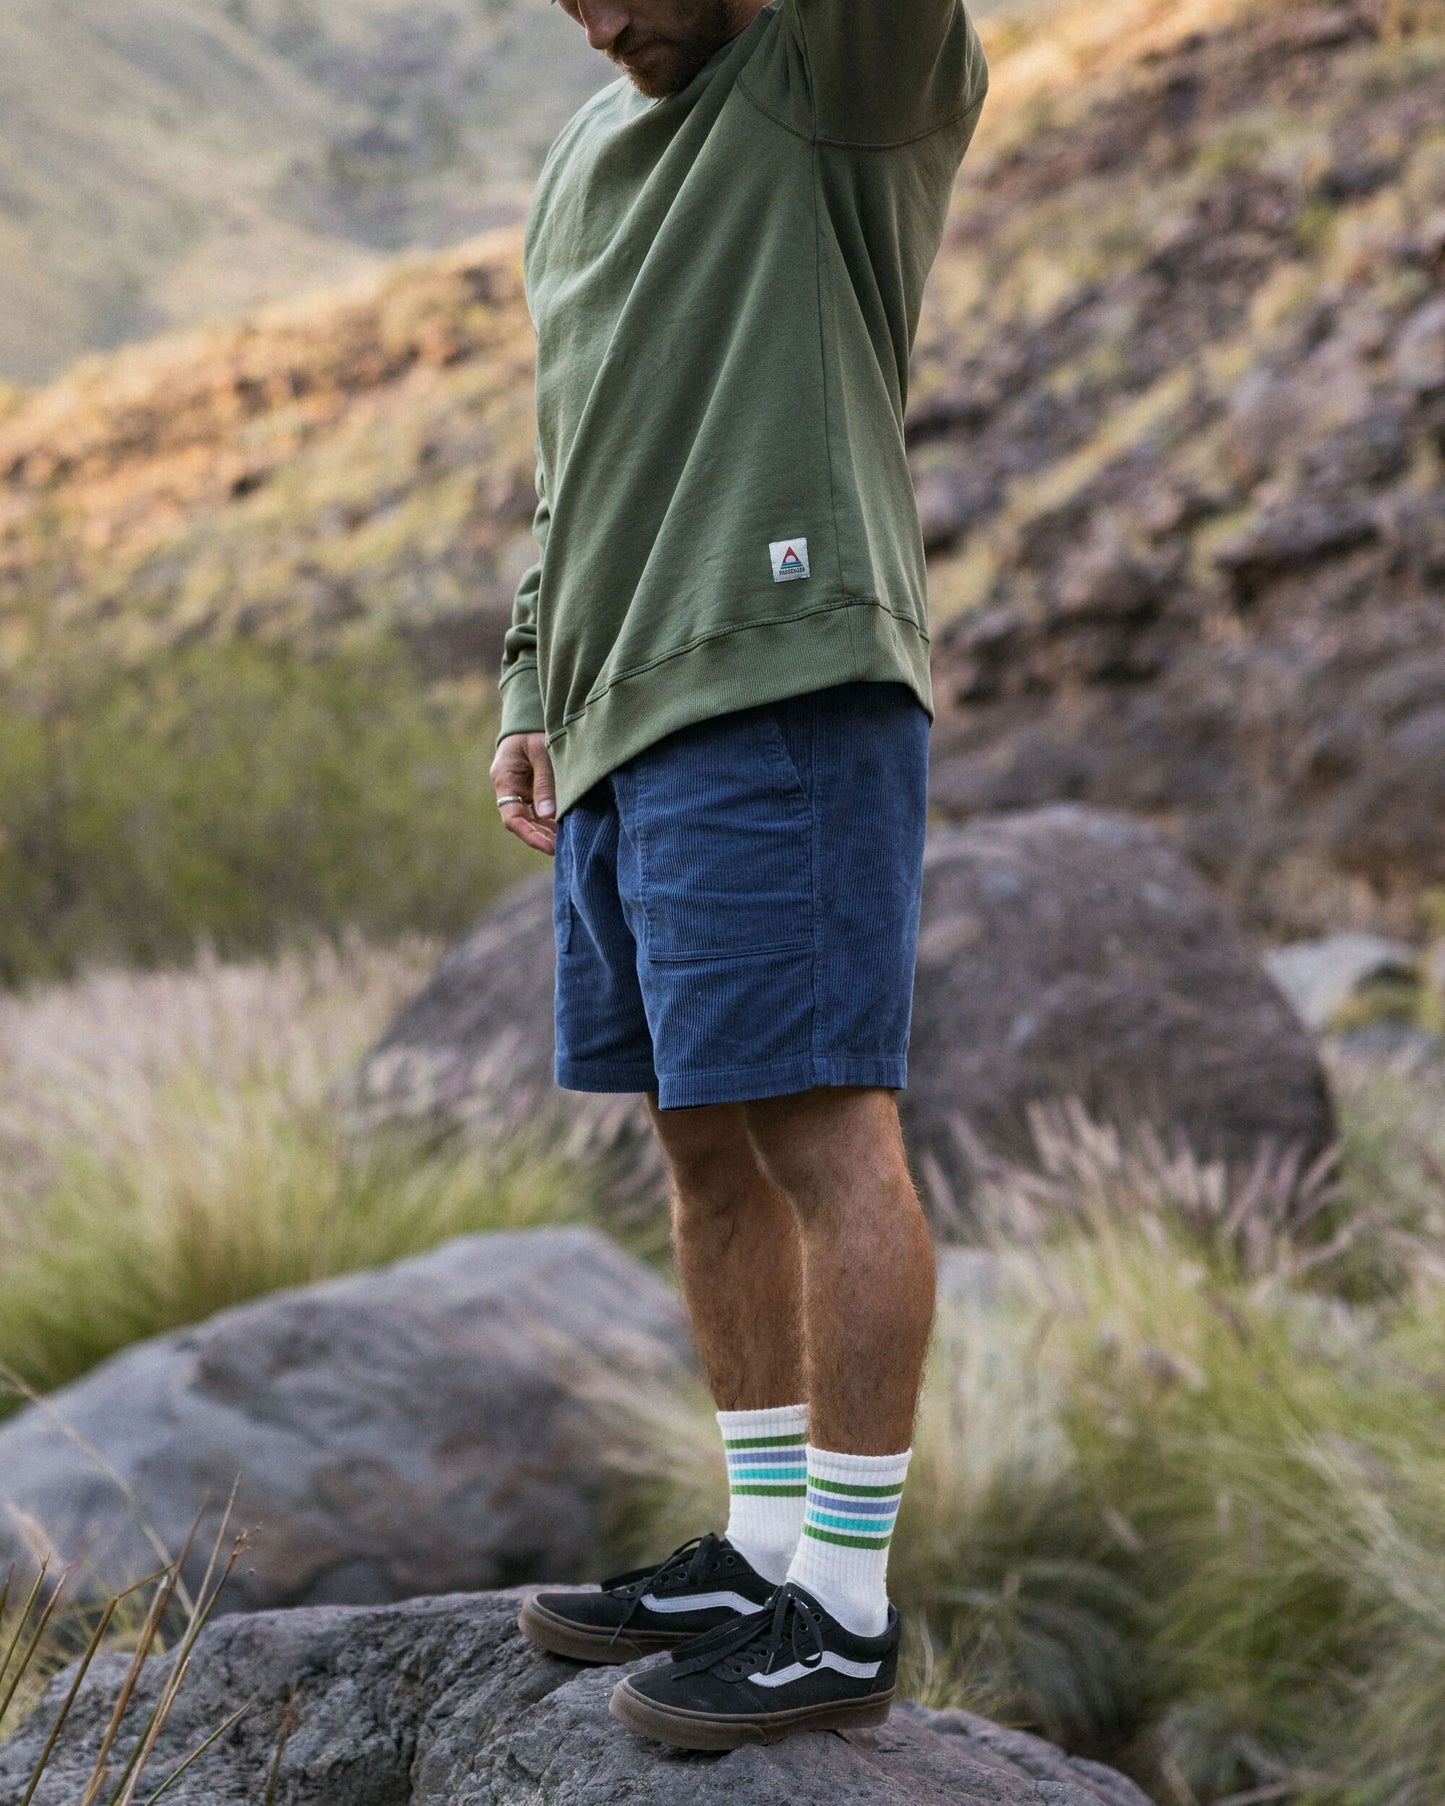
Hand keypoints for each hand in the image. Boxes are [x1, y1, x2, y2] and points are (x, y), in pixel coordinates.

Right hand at [491, 732, 557, 855]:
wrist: (530, 714)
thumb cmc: (534, 729)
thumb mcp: (542, 752)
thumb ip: (544, 783)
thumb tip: (548, 815)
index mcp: (505, 779)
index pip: (512, 818)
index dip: (530, 836)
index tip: (550, 846)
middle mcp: (508, 788)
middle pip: (522, 822)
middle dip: (542, 837)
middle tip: (565, 848)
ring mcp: (519, 788)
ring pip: (531, 818)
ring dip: (547, 830)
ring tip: (568, 840)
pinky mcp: (530, 787)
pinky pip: (538, 809)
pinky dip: (551, 819)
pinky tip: (566, 826)